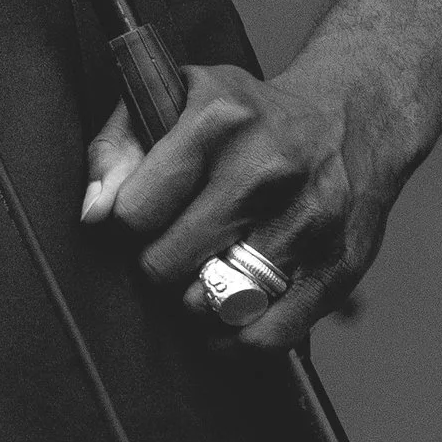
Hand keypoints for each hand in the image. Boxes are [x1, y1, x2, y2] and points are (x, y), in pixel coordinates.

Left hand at [80, 60, 398, 358]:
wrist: (349, 119)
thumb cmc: (246, 116)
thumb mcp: (174, 99)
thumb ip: (117, 149)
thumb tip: (92, 215)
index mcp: (217, 118)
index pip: (135, 212)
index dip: (128, 224)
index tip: (143, 217)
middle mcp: (265, 166)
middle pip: (168, 266)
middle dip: (158, 267)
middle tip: (172, 249)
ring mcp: (307, 218)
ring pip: (213, 305)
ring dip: (196, 304)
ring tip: (203, 275)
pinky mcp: (338, 265)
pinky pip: (266, 336)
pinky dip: (236, 342)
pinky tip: (230, 315)